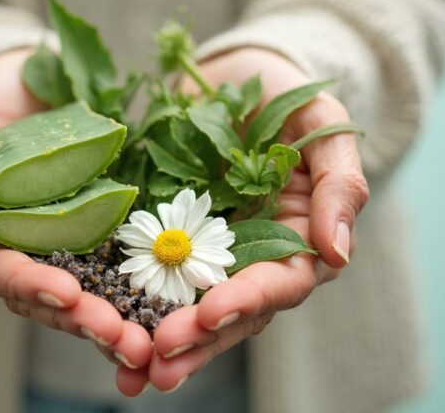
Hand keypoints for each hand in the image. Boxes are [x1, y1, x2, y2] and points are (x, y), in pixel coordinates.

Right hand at [0, 48, 152, 391]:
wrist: (32, 82)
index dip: (28, 285)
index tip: (65, 293)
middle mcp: (18, 252)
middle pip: (44, 298)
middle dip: (81, 320)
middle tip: (121, 338)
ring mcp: (61, 247)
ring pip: (84, 296)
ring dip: (112, 323)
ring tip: (144, 345)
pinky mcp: (97, 235)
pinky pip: (116, 271)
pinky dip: (137, 297)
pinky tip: (163, 317)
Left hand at [138, 47, 369, 391]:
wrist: (232, 76)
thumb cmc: (286, 95)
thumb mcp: (323, 125)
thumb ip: (339, 184)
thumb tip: (338, 254)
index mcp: (298, 238)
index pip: (280, 284)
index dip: (247, 301)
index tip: (209, 314)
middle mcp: (255, 257)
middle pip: (232, 312)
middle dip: (197, 339)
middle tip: (159, 362)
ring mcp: (210, 253)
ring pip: (190, 308)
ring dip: (163, 341)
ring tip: (130, 368)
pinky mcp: (168, 241)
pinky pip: (151, 279)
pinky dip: (132, 308)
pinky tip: (105, 333)